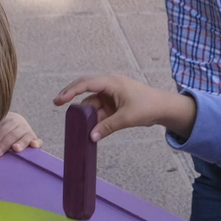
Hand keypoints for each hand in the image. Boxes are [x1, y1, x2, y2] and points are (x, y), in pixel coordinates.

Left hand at [0, 112, 42, 155]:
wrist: (14, 122)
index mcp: (5, 119)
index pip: (1, 131)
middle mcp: (18, 123)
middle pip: (11, 134)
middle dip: (4, 144)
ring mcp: (27, 130)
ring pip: (24, 136)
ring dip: (20, 143)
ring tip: (15, 149)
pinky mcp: (34, 138)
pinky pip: (38, 140)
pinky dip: (37, 143)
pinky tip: (34, 146)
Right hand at [53, 74, 196, 142]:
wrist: (164, 108)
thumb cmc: (148, 107)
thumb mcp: (126, 118)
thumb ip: (107, 127)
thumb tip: (91, 137)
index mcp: (111, 83)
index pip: (86, 84)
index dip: (71, 90)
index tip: (59, 99)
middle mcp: (109, 86)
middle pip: (85, 89)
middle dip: (71, 96)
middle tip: (56, 103)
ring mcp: (111, 95)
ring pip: (92, 103)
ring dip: (85, 114)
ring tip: (75, 125)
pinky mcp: (113, 104)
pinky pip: (99, 110)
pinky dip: (93, 119)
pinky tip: (88, 128)